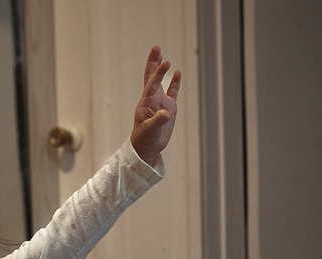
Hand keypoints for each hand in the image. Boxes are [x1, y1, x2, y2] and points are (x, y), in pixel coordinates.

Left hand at [130, 45, 181, 166]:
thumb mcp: (150, 130)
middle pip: (151, 77)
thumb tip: (166, 112)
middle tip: (156, 47)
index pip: (152, 84)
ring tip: (163, 57)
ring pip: (161, 82)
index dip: (158, 73)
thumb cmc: (144, 139)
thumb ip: (158, 120)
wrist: (146, 148)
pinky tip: (176, 72)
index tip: (165, 62)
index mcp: (145, 102)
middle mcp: (152, 99)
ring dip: (161, 70)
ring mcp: (160, 102)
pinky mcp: (168, 108)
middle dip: (154, 63)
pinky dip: (174, 83)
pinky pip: (172, 92)